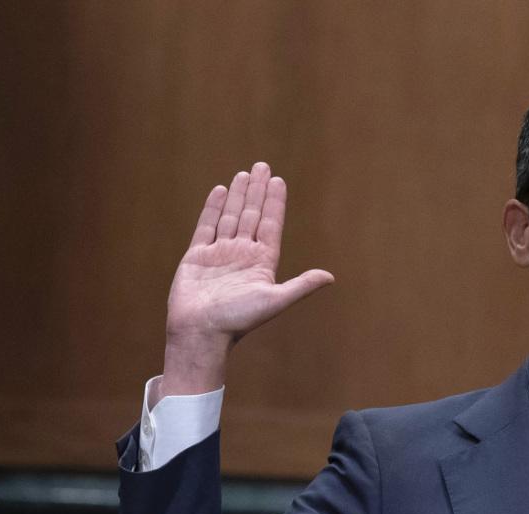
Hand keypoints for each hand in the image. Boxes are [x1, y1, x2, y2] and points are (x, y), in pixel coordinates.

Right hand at [158, 162, 333, 399]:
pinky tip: (221, 191)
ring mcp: (219, 254)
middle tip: (263, 165)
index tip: (278, 181)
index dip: (275, 203)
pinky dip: (213, 208)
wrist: (201, 332)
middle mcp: (242, 254)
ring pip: (231, 217)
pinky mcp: (197, 256)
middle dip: (257, 190)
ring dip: (238, 195)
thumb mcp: (276, 300)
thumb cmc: (239, 320)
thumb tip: (331, 277)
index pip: (271, 225)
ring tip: (245, 173)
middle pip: (252, 215)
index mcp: (262, 262)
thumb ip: (301, 286)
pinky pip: (206, 226)